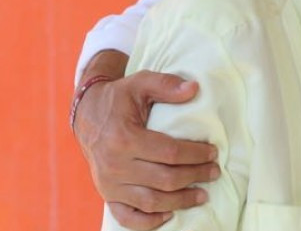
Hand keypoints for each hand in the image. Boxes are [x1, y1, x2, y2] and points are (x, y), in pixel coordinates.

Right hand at [73, 53, 219, 229]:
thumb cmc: (118, 98)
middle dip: (194, 177)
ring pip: (150, 201)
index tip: (214, 152)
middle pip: (164, 179)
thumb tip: (194, 89)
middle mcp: (114, 165)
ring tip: (202, 195)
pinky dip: (148, 221)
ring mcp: (109, 184)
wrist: (86, 114)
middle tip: (214, 172)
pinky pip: (126, 217)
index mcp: (124, 138)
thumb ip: (167, 85)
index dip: (195, 155)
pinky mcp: (106, 194)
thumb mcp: (140, 82)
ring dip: (180, 201)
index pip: (170, 153)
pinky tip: (169, 214)